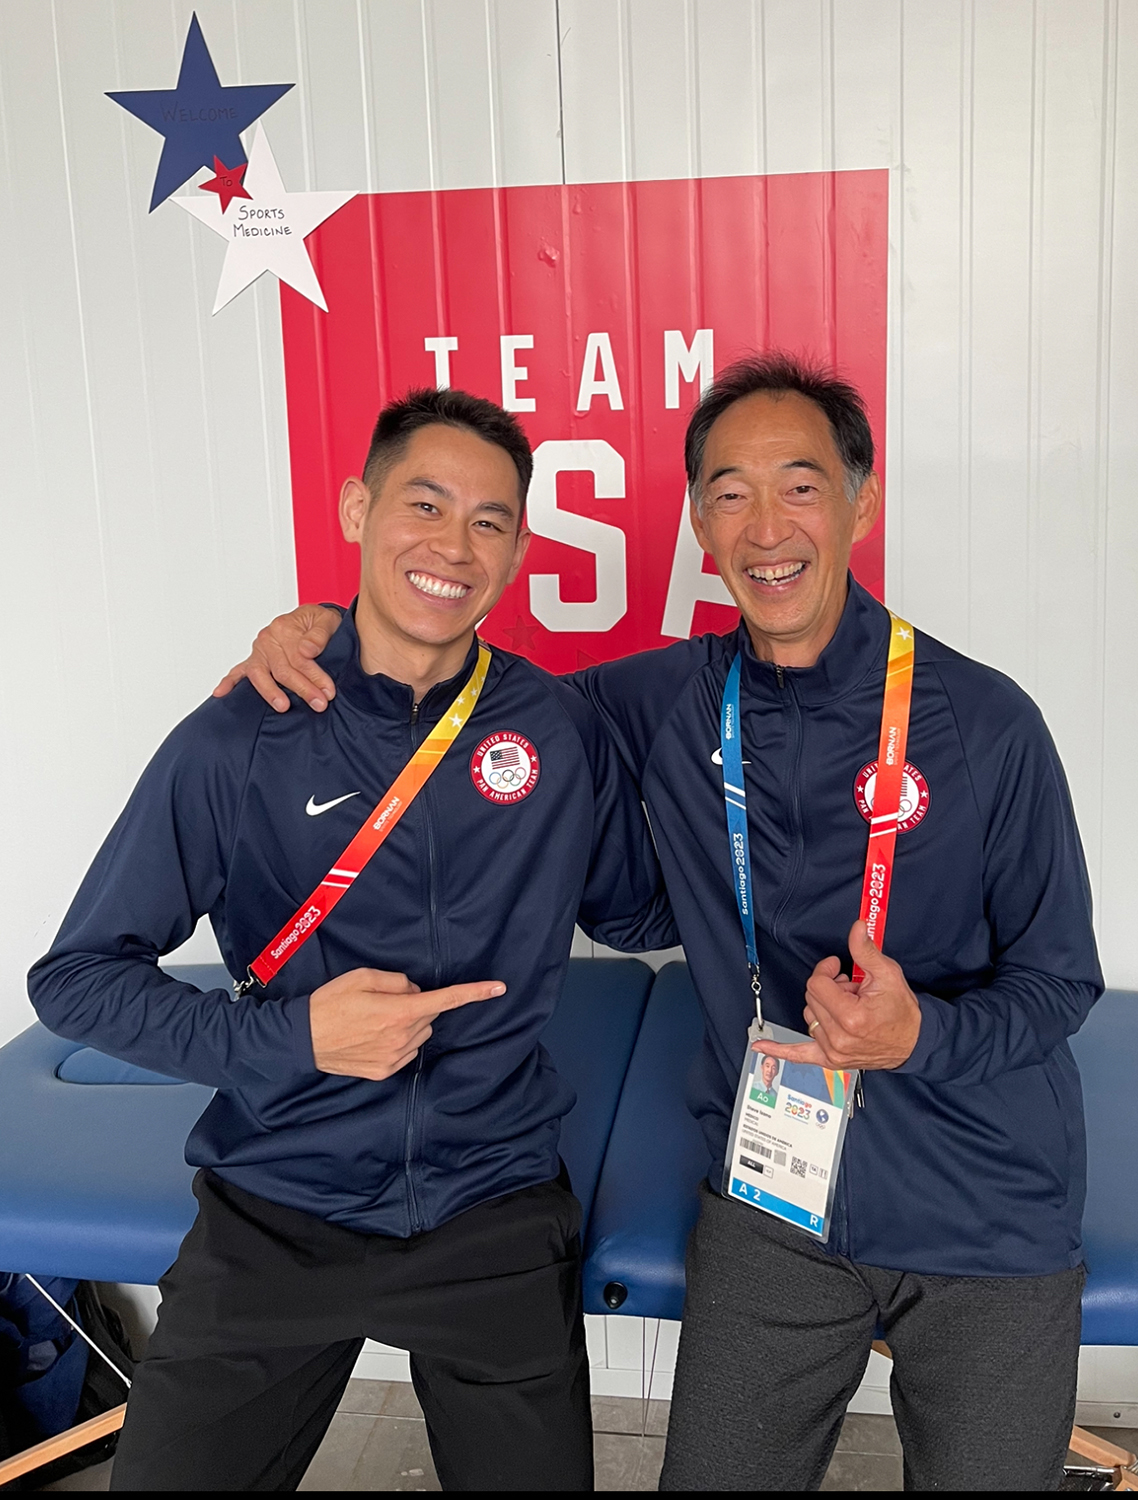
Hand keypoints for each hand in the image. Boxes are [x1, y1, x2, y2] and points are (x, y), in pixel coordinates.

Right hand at [213, 604, 342, 712]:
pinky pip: (237, 671)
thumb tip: (307, 650)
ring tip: (283, 706)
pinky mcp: (254, 661)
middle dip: (302, 689)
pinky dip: (229, 682)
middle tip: (319, 703)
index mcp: (284, 627)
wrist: (314, 620)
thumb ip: (319, 635)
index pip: (299, 657)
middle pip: (282, 669)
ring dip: (271, 692)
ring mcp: (258, 652)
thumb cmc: (319, 623)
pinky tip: (221, 694)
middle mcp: (267, 639)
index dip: (315, 676)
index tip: (328, 691)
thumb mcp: (327, 621)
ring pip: (259, 674)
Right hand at [309, 968, 505, 1079]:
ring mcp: (393, 1058)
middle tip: (385, 1001)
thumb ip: (396, 980)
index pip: (444, 1000)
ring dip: (408, 1024)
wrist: (302, 1038)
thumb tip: (414, 992)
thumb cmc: (330, 1002)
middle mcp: (401, 1037)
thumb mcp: (361, 977)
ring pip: (419, 1034)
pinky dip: (398, 1041)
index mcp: (397, 1012)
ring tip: (374, 1021)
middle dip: (417, 1005)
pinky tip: (372, 1037)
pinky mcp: (383, 1072)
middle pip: (428, 1016)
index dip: (473, 993)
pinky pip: (406, 1052)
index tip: (499, 988)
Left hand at [754, 921, 920, 1071]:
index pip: (817, 984)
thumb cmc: (902, 1010)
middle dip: (828, 988)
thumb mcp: (888, 975)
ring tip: (847, 1006)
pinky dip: (780, 1050)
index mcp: (851, 1017)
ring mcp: (833, 1052)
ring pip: (808, 1016)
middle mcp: (839, 1038)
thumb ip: (866, 951)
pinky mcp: (831, 1061)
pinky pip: (799, 1055)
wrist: (913, 1042)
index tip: (838, 968)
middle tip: (849, 988)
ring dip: (822, 1007)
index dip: (826, 971)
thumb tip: (857, 927)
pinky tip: (760, 1046)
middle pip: (810, 999)